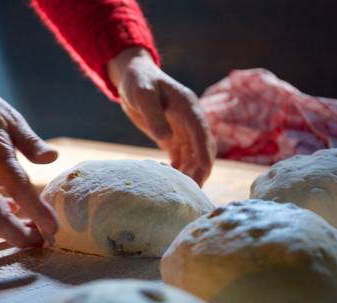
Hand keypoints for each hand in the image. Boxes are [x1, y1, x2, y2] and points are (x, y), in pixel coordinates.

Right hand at [0, 67, 57, 247]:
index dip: (38, 213)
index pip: (19, 190)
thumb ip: (31, 142)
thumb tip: (52, 159)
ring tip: (30, 229)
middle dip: (19, 237)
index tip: (53, 230)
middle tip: (41, 241)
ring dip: (8, 230)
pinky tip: (10, 209)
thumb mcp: (10, 118)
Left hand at [108, 48, 214, 185]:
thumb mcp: (143, 95)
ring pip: (193, 155)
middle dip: (201, 169)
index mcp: (189, 108)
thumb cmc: (138, 82)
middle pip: (202, 148)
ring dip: (190, 172)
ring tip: (183, 191)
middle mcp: (191, 120)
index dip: (204, 155)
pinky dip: (179, 169)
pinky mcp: (172, 135)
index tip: (202, 174)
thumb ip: (154, 115)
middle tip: (193, 191)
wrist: (133, 77)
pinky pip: (181, 156)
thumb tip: (166, 139)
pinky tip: (172, 182)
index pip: (202, 135)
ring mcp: (183, 128)